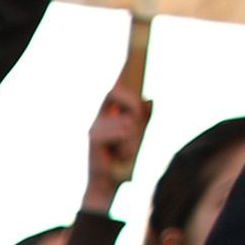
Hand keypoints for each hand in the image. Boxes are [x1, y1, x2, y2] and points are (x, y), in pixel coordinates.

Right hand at [84, 85, 151, 210]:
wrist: (109, 185)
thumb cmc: (123, 161)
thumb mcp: (139, 136)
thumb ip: (144, 118)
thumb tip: (150, 99)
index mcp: (109, 115)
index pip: (115, 90)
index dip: (120, 74)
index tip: (129, 59)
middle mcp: (99, 117)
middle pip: (116, 94)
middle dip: (133, 105)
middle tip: (138, 122)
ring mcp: (95, 127)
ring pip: (128, 120)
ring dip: (134, 139)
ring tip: (126, 153)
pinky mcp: (94, 137)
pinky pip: (124, 132)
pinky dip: (128, 146)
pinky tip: (120, 157)